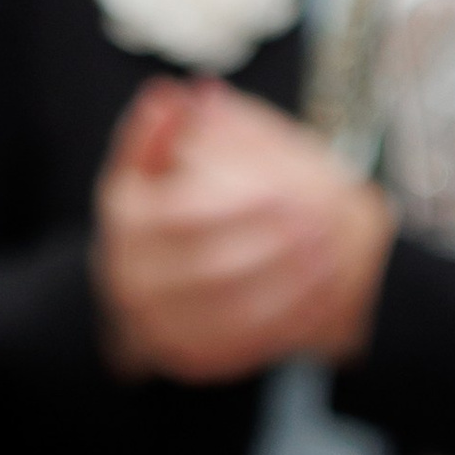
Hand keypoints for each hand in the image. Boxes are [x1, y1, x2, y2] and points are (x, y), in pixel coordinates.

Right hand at [93, 77, 397, 384]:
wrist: (138, 293)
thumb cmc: (154, 213)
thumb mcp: (146, 166)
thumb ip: (162, 131)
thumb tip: (180, 95)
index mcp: (123, 220)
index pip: (186, 213)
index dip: (240, 204)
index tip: (288, 190)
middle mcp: (132, 278)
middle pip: (214, 265)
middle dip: (273, 244)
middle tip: (323, 222)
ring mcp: (159, 325)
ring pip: (234, 307)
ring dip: (288, 282)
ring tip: (331, 253)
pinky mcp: (191, 358)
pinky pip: (246, 341)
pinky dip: (287, 317)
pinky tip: (321, 292)